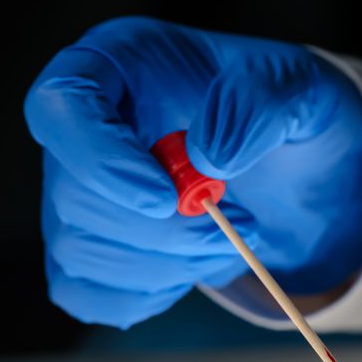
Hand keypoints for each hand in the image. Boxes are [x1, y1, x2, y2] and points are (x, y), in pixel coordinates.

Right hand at [25, 17, 361, 327]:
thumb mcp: (299, 87)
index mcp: (122, 65)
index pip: (62, 104)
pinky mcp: (95, 243)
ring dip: (166, 266)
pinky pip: (85, 292)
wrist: (292, 161)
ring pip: (78, 251)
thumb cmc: (283, 112)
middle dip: (164, 232)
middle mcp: (89, 128)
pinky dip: (145, 296)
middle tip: (238, 226)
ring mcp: (84, 190)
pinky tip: (194, 266)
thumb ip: (259, 106)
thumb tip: (206, 158)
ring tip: (228, 243)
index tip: (166, 199)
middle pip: (74, 197)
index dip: (101, 161)